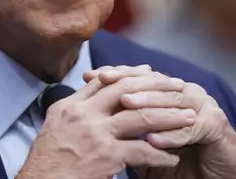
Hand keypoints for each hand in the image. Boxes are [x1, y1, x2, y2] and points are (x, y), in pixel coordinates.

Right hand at [17, 65, 193, 178]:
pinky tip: (172, 157)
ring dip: (169, 117)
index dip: (130, 75)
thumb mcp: (55, 128)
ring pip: (141, 117)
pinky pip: (142, 150)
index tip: (150, 73)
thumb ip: (76, 111)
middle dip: (156, 86)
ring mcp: (95, 134)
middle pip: (126, 89)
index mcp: (69, 106)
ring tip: (189, 117)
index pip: (104, 81)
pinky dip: (161, 154)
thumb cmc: (46, 164)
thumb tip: (95, 97)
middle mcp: (82, 114)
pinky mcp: (106, 156)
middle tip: (178, 86)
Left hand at [85, 69, 235, 178]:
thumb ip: (124, 127)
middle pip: (153, 81)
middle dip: (126, 81)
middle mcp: (185, 92)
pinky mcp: (216, 124)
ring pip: (171, 99)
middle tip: (104, 82)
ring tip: (124, 106)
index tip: (90, 76)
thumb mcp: (143, 143)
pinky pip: (191, 128)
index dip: (114, 74)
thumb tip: (88, 113)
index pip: (138, 75)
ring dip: (147, 102)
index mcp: (167, 91)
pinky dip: (172, 134)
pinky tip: (153, 139)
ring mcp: (202, 105)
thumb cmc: (175, 161)